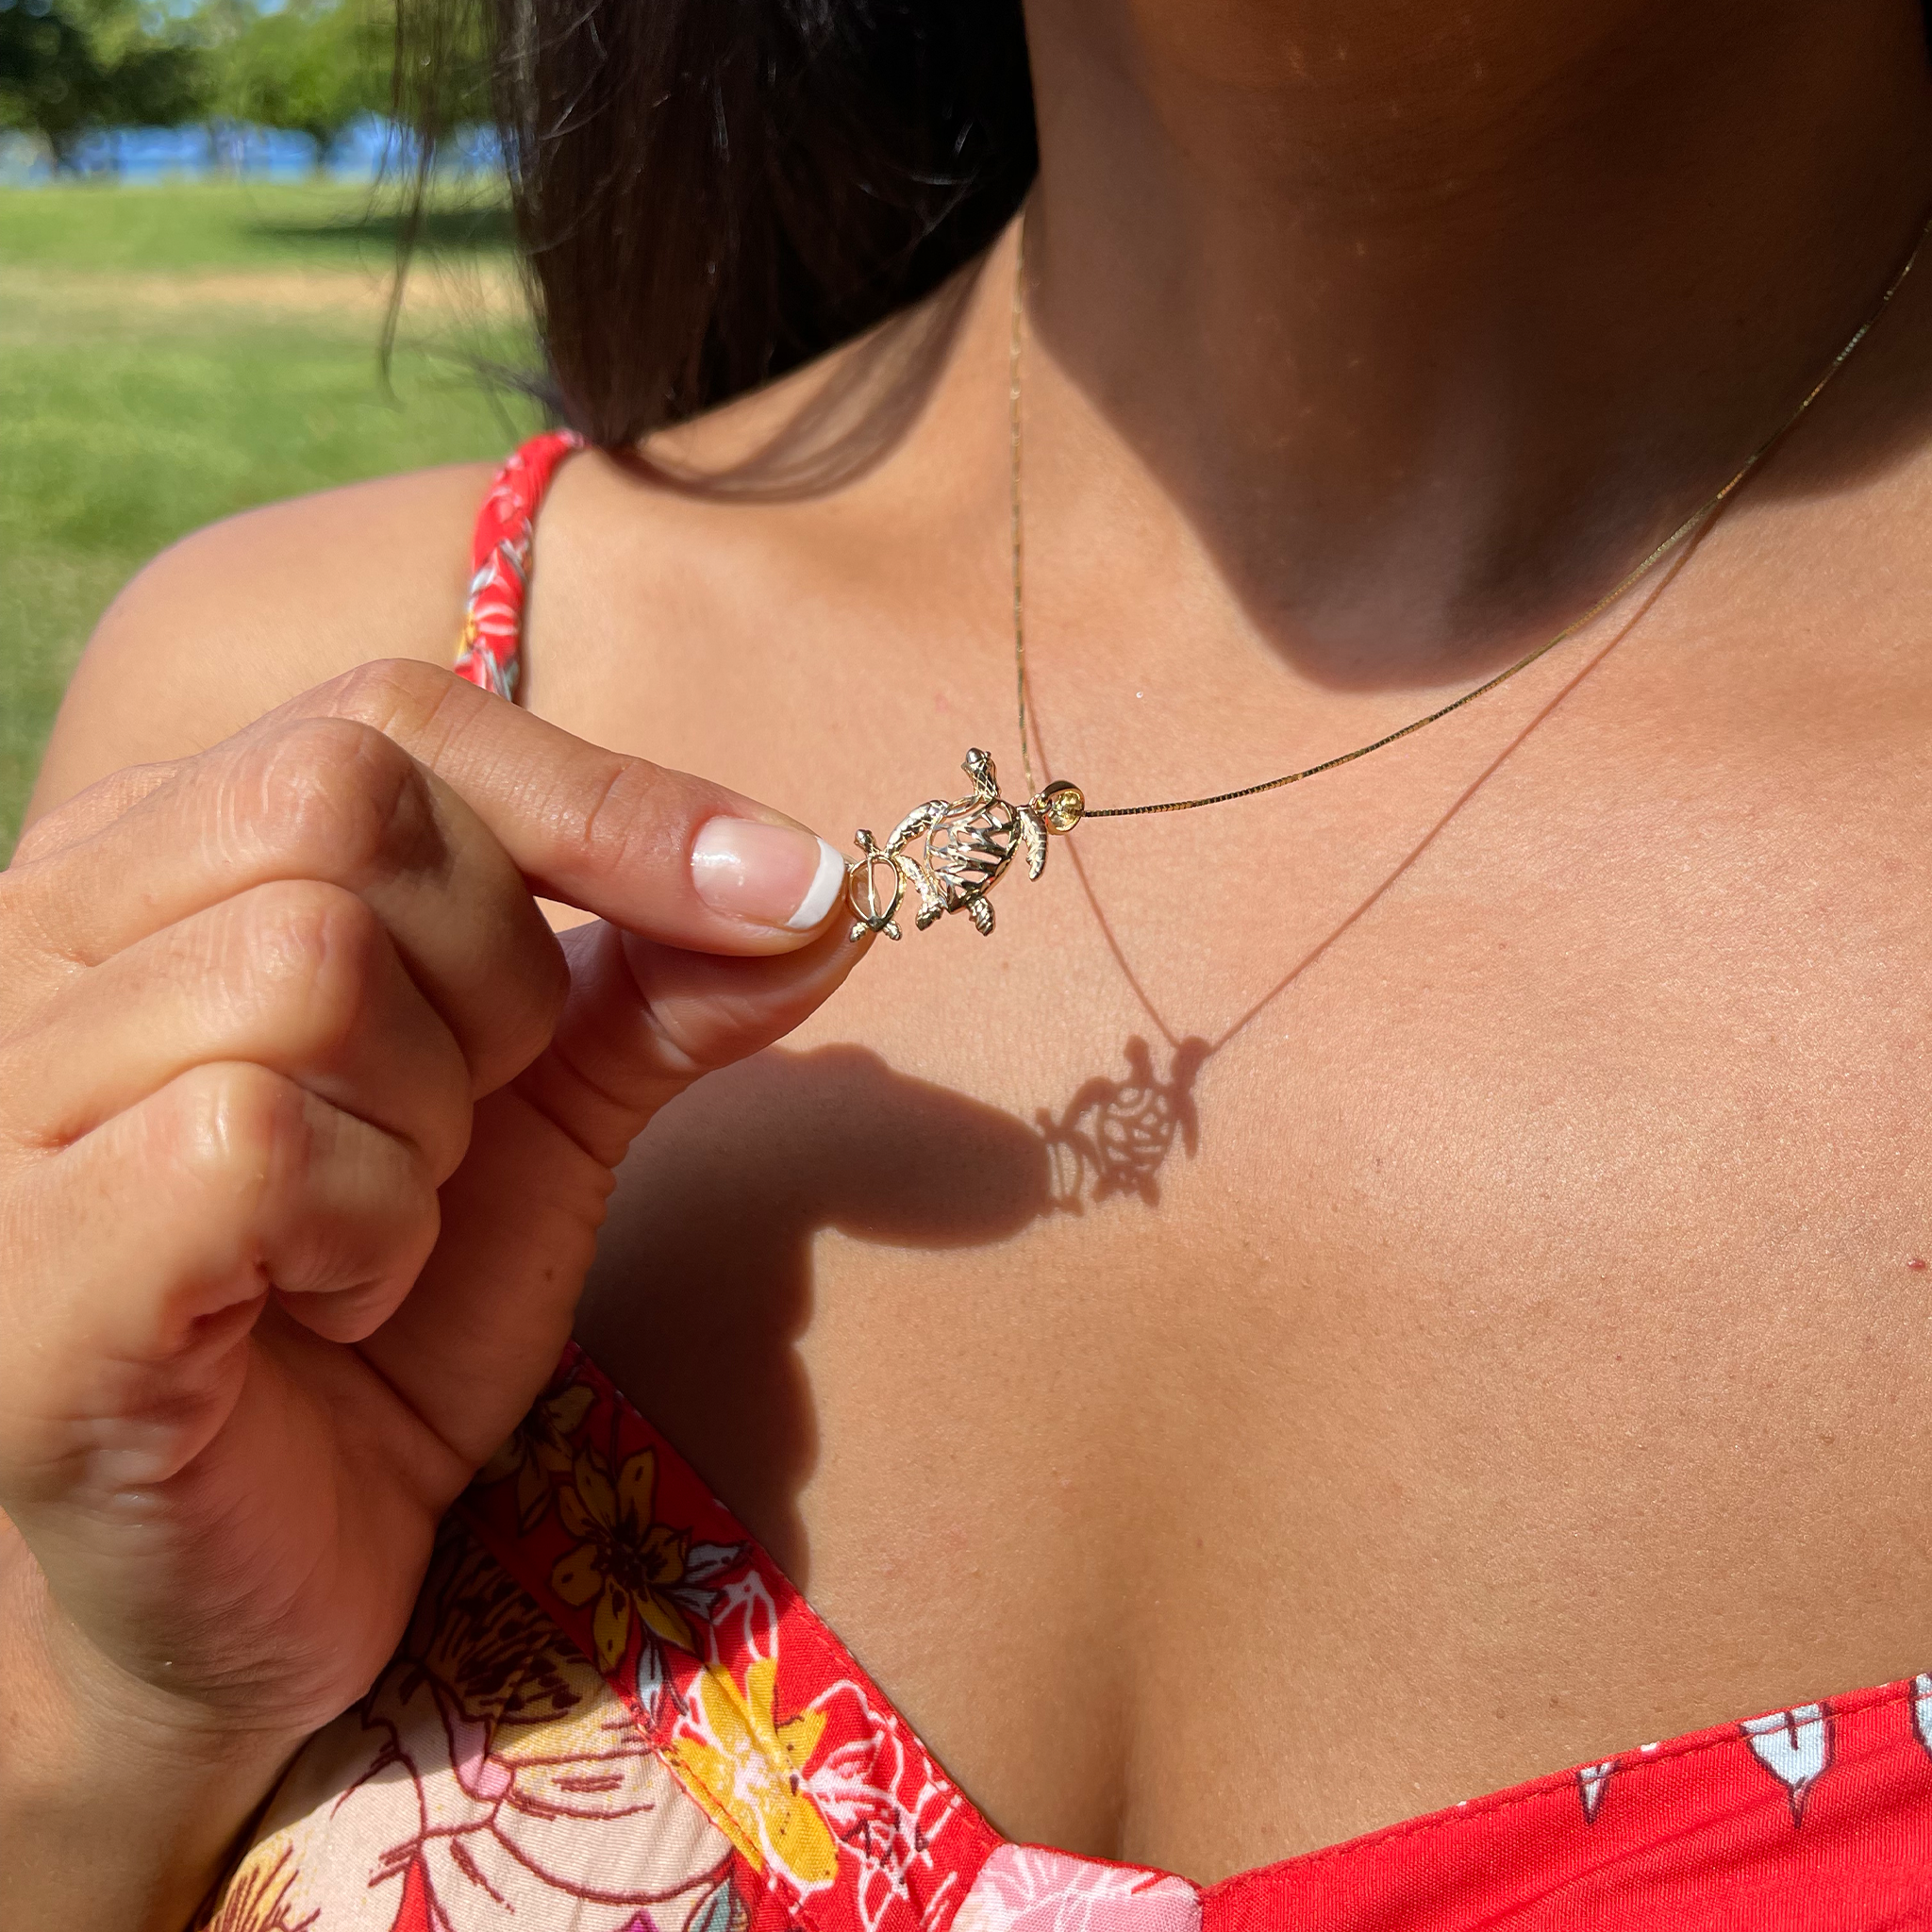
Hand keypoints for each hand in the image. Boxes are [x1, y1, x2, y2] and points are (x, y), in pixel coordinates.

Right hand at [0, 661, 862, 1919]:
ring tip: (379, 1237)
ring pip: (306, 966)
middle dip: (493, 982)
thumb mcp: (545, 1121)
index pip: (390, 722)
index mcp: (157, 869)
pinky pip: (258, 1135)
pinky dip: (364, 1228)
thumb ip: (658, 986)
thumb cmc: (383, 1320)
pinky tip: (327, 1309)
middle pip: (345, 808)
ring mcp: (4, 1099)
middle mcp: (40, 942)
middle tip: (466, 1128)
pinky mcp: (30, 1263)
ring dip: (428, 1124)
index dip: (608, 796)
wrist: (260, 1574)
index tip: (792, 888)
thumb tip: (824, 889)